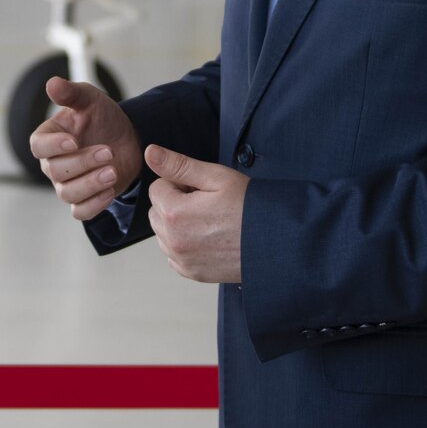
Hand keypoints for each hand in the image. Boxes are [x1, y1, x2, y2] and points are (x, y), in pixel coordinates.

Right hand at [29, 75, 141, 220]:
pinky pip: (80, 211)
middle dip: (83, 163)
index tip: (73, 141)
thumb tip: (51, 83)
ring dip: (91, 184)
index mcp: (50, 138)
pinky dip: (95, 203)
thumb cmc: (103, 118)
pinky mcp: (84, 200)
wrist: (127, 138)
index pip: (38, 146)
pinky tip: (111, 189)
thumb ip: (71, 93)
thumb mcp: (91, 100)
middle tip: (108, 151)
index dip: (52, 146)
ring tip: (113, 171)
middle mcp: (53, 163)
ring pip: (67, 193)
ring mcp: (67, 184)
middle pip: (56, 171)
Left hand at [146, 145, 247, 282]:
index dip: (179, 183)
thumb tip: (150, 154)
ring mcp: (182, 260)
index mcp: (175, 213)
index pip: (157, 187)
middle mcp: (173, 240)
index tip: (201, 190)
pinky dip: (184, 245)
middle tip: (207, 205)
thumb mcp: (216, 177)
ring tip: (209, 222)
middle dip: (175, 204)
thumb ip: (179, 165)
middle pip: (156, 211)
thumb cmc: (250, 208)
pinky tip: (207, 239)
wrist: (276, 241)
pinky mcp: (192, 273)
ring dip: (177, 225)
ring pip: (163, 233)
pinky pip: (173, 255)